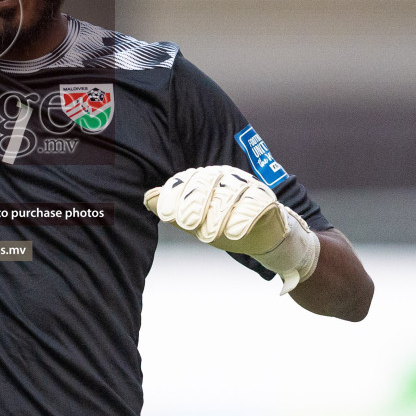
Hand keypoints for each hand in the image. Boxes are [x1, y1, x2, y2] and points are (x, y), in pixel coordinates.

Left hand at [145, 165, 319, 293]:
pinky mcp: (268, 199)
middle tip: (187, 224)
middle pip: (207, 182)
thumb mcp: (196, 223)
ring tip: (209, 236)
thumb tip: (148, 197)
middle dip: (195, 204)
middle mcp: (226, 177)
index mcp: (206, 179)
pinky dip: (245, 217)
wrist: (264, 238)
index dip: (176, 196)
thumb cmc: (225, 226)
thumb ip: (173, 212)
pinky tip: (235, 233)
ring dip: (219, 214)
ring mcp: (248, 186)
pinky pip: (256, 204)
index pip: (187, 181)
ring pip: (231, 193)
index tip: (168, 216)